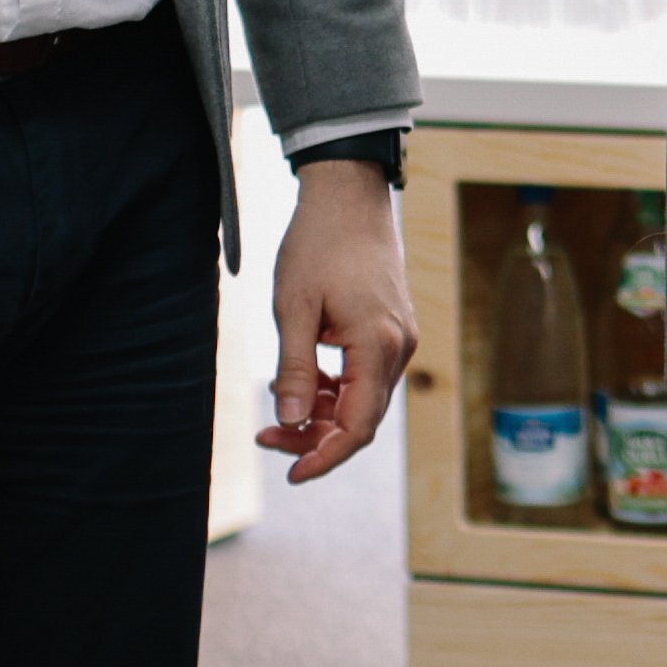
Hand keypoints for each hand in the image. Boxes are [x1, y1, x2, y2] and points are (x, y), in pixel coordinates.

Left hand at [261, 158, 416, 481]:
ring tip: (276, 412)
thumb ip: (295, 368)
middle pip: (361, 418)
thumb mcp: (294, 306)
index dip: (324, 457)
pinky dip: (333, 387)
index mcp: (378, 346)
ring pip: (363, 398)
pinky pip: (365, 374)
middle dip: (315, 437)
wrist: (348, 192)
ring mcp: (400, 337)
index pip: (357, 427)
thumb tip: (289, 423)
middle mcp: (399, 347)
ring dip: (322, 412)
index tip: (292, 474)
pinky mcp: (392, 327)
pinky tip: (300, 380)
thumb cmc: (318, 242)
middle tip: (266, 439)